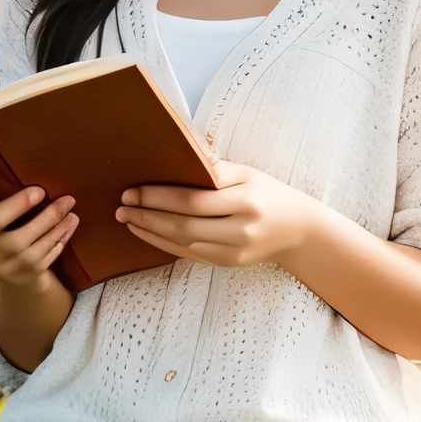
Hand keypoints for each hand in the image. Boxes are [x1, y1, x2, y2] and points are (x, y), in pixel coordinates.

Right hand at [0, 174, 77, 287]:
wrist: (1, 270)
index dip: (13, 206)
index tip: (34, 190)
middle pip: (17, 238)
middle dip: (44, 216)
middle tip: (61, 196)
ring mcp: (10, 267)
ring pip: (38, 246)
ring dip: (57, 225)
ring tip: (70, 205)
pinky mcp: (30, 273)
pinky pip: (50, 254)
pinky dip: (62, 237)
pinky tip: (71, 222)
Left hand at [114, 160, 314, 268]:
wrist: (299, 231)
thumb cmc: (269, 194)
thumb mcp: (249, 173)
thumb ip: (216, 168)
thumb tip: (177, 156)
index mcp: (246, 202)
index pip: (192, 201)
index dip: (158, 198)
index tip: (132, 191)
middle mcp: (239, 230)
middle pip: (183, 226)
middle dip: (147, 216)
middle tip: (121, 207)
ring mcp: (233, 252)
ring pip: (182, 244)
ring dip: (150, 232)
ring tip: (126, 219)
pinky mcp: (227, 264)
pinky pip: (188, 255)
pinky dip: (163, 245)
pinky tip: (146, 233)